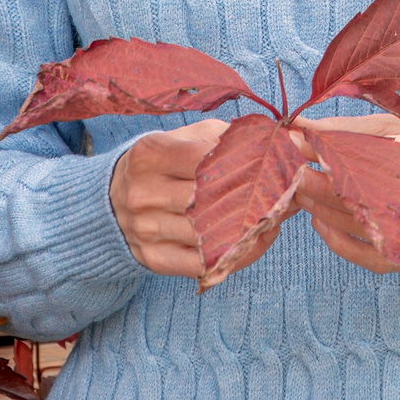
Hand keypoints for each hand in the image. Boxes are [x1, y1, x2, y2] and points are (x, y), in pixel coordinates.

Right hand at [108, 117, 286, 279]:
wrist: (109, 202)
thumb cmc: (161, 164)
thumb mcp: (183, 138)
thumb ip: (227, 136)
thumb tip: (286, 140)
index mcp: (150, 153)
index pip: (206, 158)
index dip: (246, 161)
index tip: (278, 163)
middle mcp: (143, 192)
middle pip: (210, 198)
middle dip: (256, 196)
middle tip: (291, 192)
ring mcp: (145, 229)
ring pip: (210, 234)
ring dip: (253, 228)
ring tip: (279, 215)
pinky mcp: (153, 259)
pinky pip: (203, 263)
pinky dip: (237, 254)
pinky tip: (257, 239)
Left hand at [293, 114, 399, 273]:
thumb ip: (357, 129)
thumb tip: (304, 128)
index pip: (378, 157)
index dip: (336, 156)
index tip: (300, 150)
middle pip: (374, 197)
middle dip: (325, 187)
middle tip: (293, 177)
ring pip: (374, 229)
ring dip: (328, 214)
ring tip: (302, 197)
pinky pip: (382, 258)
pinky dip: (346, 245)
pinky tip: (323, 226)